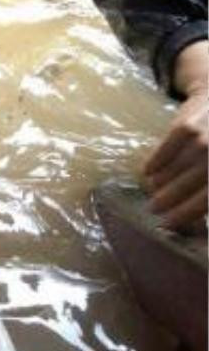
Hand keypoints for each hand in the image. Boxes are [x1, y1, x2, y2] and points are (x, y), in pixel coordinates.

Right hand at [143, 83, 207, 231]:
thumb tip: (195, 220)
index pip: (206, 200)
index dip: (185, 214)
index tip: (166, 224)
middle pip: (187, 187)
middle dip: (167, 201)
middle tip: (153, 209)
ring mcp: (203, 140)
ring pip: (174, 171)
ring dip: (159, 185)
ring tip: (152, 191)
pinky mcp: (186, 126)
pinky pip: (164, 152)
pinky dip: (154, 164)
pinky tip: (147, 171)